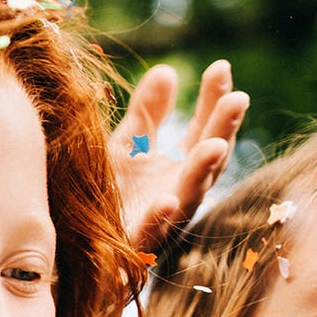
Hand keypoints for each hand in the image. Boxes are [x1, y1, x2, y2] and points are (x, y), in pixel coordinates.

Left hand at [112, 60, 249, 253]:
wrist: (79, 246)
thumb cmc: (110, 195)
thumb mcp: (127, 146)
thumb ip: (148, 114)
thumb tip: (168, 70)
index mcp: (181, 169)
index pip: (206, 129)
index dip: (215, 101)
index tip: (221, 68)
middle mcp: (180, 194)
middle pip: (208, 161)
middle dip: (223, 130)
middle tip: (237, 99)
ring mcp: (161, 222)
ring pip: (188, 198)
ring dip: (202, 172)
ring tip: (214, 146)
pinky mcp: (135, 247)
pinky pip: (149, 234)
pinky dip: (159, 218)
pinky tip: (166, 200)